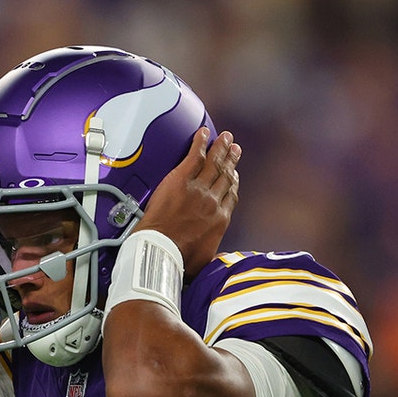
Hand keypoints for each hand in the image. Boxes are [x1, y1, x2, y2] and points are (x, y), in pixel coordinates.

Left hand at [136, 127, 240, 277]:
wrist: (161, 250)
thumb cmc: (178, 260)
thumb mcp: (204, 263)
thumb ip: (212, 256)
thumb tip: (215, 263)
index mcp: (219, 220)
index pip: (230, 196)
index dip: (233, 182)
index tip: (234, 176)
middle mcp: (213, 201)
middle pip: (225, 175)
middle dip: (231, 160)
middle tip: (235, 149)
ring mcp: (198, 188)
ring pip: (214, 162)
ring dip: (221, 148)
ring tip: (226, 138)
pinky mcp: (182, 179)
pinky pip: (195, 155)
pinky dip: (201, 142)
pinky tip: (204, 133)